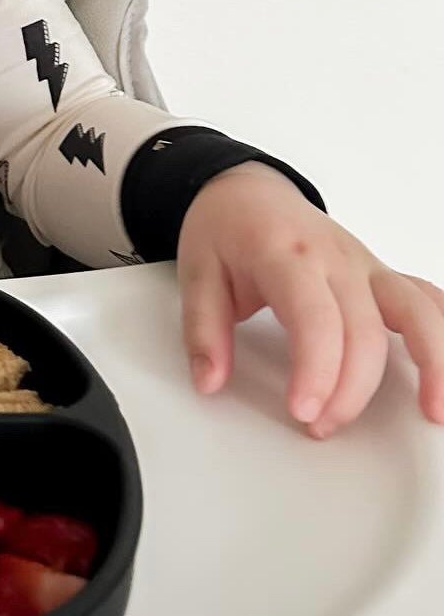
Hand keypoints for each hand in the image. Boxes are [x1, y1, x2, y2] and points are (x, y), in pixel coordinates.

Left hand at [176, 160, 443, 437]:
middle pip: (364, 332)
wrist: (246, 191)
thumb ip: (202, 331)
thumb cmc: (223, 230)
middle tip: (320, 425)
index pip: (315, 319)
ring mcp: (366, 265)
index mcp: (285, 254)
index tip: (302, 412)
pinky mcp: (382, 275)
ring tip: (432, 412)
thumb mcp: (195, 274)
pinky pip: (428, 300)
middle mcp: (336, 259)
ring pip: (418, 312)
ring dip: (434, 364)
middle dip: (350, 390)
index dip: (317, 372)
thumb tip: (209, 381)